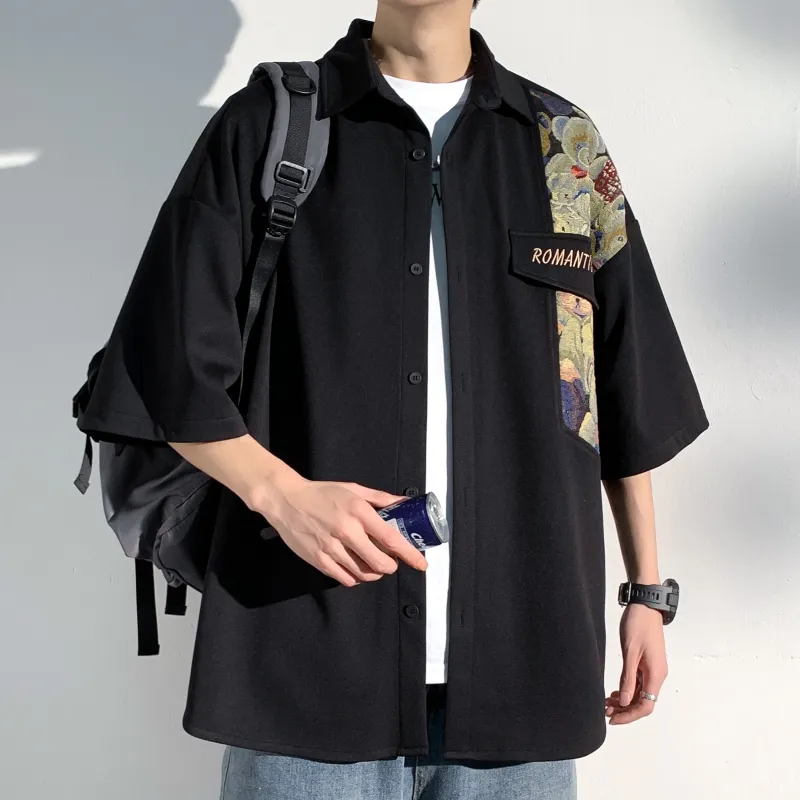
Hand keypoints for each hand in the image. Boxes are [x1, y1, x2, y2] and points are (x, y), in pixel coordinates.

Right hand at [258, 476, 427, 586]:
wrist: (287, 500)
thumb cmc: (322, 493)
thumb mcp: (354, 489)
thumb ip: (381, 499)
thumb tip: (405, 503)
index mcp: (359, 512)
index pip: (391, 539)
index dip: (409, 554)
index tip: (421, 563)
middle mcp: (346, 531)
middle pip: (379, 563)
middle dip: (390, 566)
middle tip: (390, 562)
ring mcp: (331, 547)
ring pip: (363, 574)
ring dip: (373, 573)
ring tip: (373, 565)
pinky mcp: (318, 559)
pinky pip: (344, 578)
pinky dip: (355, 577)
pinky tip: (355, 568)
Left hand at [605, 603, 667, 724]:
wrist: (645, 605)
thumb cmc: (638, 624)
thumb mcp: (630, 652)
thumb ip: (627, 678)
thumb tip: (625, 702)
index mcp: (655, 674)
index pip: (645, 705)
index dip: (629, 715)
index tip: (613, 718)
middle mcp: (657, 675)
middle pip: (643, 702)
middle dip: (624, 710)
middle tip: (604, 710)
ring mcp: (653, 669)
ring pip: (640, 693)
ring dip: (624, 700)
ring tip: (606, 702)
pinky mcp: (647, 663)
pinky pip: (639, 683)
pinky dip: (627, 689)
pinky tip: (614, 691)